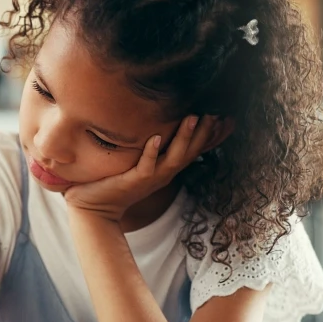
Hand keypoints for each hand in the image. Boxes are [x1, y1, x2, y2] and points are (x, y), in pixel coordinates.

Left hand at [64, 115, 222, 221]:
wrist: (95, 208)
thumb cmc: (115, 182)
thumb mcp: (141, 163)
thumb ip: (152, 148)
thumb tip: (156, 126)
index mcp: (167, 168)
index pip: (195, 150)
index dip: (211, 136)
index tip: (227, 118)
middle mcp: (164, 173)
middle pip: (191, 152)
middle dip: (204, 133)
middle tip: (216, 112)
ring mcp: (150, 178)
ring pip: (173, 158)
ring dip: (183, 138)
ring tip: (192, 118)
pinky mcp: (133, 181)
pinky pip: (145, 166)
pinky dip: (151, 153)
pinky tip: (155, 138)